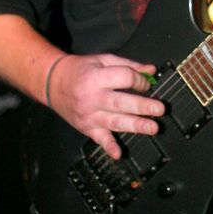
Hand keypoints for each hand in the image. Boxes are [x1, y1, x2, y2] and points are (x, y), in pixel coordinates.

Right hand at [48, 53, 164, 158]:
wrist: (53, 83)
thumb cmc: (79, 70)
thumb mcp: (102, 60)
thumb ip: (128, 65)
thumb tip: (150, 71)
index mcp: (96, 77)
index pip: (123, 78)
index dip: (139, 80)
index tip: (147, 84)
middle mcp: (92, 97)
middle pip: (120, 102)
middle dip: (142, 106)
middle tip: (159, 109)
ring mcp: (89, 115)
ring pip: (114, 122)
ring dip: (135, 126)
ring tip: (152, 128)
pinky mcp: (86, 127)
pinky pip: (99, 138)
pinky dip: (109, 147)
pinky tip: (118, 153)